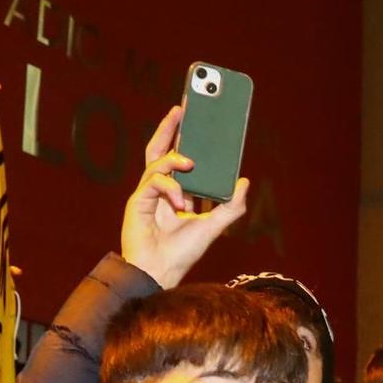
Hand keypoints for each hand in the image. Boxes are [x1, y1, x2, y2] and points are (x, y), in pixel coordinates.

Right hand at [120, 105, 249, 287]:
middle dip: (170, 128)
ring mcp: (147, 195)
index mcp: (176, 193)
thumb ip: (230, 207)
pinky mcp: (138, 202)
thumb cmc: (182, 254)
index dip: (185, 138)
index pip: (179, 159)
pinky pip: (153, 181)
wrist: (160, 274)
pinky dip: (170, 187)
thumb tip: (244, 182)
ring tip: (191, 163)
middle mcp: (160, 190)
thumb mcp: (213, 227)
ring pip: (157, 162)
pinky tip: (182, 201)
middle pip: (161, 150)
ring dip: (175, 160)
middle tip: (182, 108)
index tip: (196, 118)